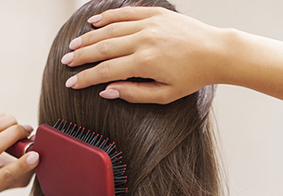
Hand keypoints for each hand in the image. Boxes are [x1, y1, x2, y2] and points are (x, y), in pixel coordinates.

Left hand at [0, 113, 38, 195]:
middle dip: (15, 133)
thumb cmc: (6, 175)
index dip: (22, 165)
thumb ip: (29, 168)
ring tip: (18, 125)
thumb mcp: (19, 179)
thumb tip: (37, 149)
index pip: (5, 175)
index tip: (36, 155)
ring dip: (8, 122)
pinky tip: (7, 120)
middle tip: (29, 130)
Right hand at [62, 7, 225, 103]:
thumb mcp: (165, 95)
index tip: (71, 83)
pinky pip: (125, 13)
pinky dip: (108, 17)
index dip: (85, 77)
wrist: (216, 52)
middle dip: (81, 57)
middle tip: (65, 62)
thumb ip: (134, 94)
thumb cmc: (193, 77)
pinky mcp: (156, 13)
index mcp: (145, 63)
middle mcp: (144, 40)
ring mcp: (149, 24)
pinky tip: (94, 22)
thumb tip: (108, 91)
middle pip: (102, 48)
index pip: (105, 70)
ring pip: (110, 30)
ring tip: (74, 46)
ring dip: (89, 38)